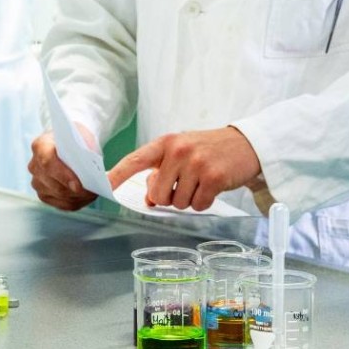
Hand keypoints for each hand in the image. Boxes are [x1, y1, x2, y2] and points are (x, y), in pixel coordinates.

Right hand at [28, 123, 98, 210]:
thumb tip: (98, 172)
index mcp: (40, 146)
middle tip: (96, 191)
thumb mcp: (82, 137)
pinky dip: (78, 201)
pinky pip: (63, 204)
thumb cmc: (76, 138)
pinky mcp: (44, 195)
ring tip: (96, 192)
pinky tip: (88, 196)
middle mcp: (34, 166)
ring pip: (61, 197)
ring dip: (80, 197)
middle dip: (77, 191)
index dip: (63, 176)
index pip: (48, 163)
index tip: (79, 185)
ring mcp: (37, 182)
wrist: (69, 143)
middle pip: (56, 186)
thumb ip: (86, 151)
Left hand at [107, 127, 261, 211]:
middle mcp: (179, 151)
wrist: (246, 144)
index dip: (117, 175)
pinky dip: (204, 203)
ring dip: (189, 200)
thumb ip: (162, 173)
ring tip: (201, 182)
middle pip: (157, 194)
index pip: (135, 161)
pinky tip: (213, 188)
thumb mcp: (181, 154)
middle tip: (185, 184)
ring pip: (178, 203)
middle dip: (169, 197)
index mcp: (165, 143)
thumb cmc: (208, 151)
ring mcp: (197, 163)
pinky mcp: (215, 177)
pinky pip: (198, 205)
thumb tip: (150, 200)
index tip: (103, 186)